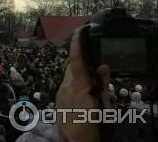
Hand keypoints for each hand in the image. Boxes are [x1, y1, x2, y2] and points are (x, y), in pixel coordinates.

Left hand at [56, 27, 109, 141]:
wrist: (72, 140)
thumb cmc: (91, 125)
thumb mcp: (103, 105)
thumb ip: (102, 84)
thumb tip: (103, 66)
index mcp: (79, 87)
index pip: (76, 60)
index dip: (77, 45)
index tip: (78, 32)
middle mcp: (66, 86)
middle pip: (71, 65)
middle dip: (80, 59)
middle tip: (91, 53)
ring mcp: (60, 91)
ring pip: (69, 74)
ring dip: (78, 71)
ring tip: (90, 75)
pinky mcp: (58, 97)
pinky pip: (67, 83)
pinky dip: (75, 81)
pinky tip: (83, 88)